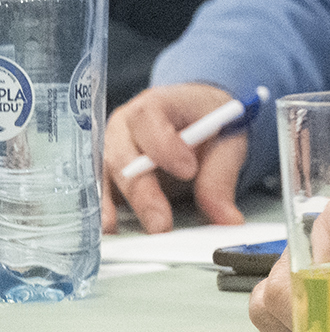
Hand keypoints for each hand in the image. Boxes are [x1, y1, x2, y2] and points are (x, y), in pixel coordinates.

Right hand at [102, 82, 245, 232]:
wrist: (196, 116)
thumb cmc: (207, 121)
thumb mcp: (225, 140)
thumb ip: (221, 178)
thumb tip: (228, 220)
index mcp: (156, 104)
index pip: (150, 118)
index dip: (165, 145)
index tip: (188, 170)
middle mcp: (125, 126)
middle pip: (124, 155)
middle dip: (142, 191)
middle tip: (161, 222)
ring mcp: (112, 149)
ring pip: (105, 175)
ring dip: (109, 203)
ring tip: (115, 228)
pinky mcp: (108, 173)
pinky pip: (100, 190)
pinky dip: (102, 209)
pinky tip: (107, 226)